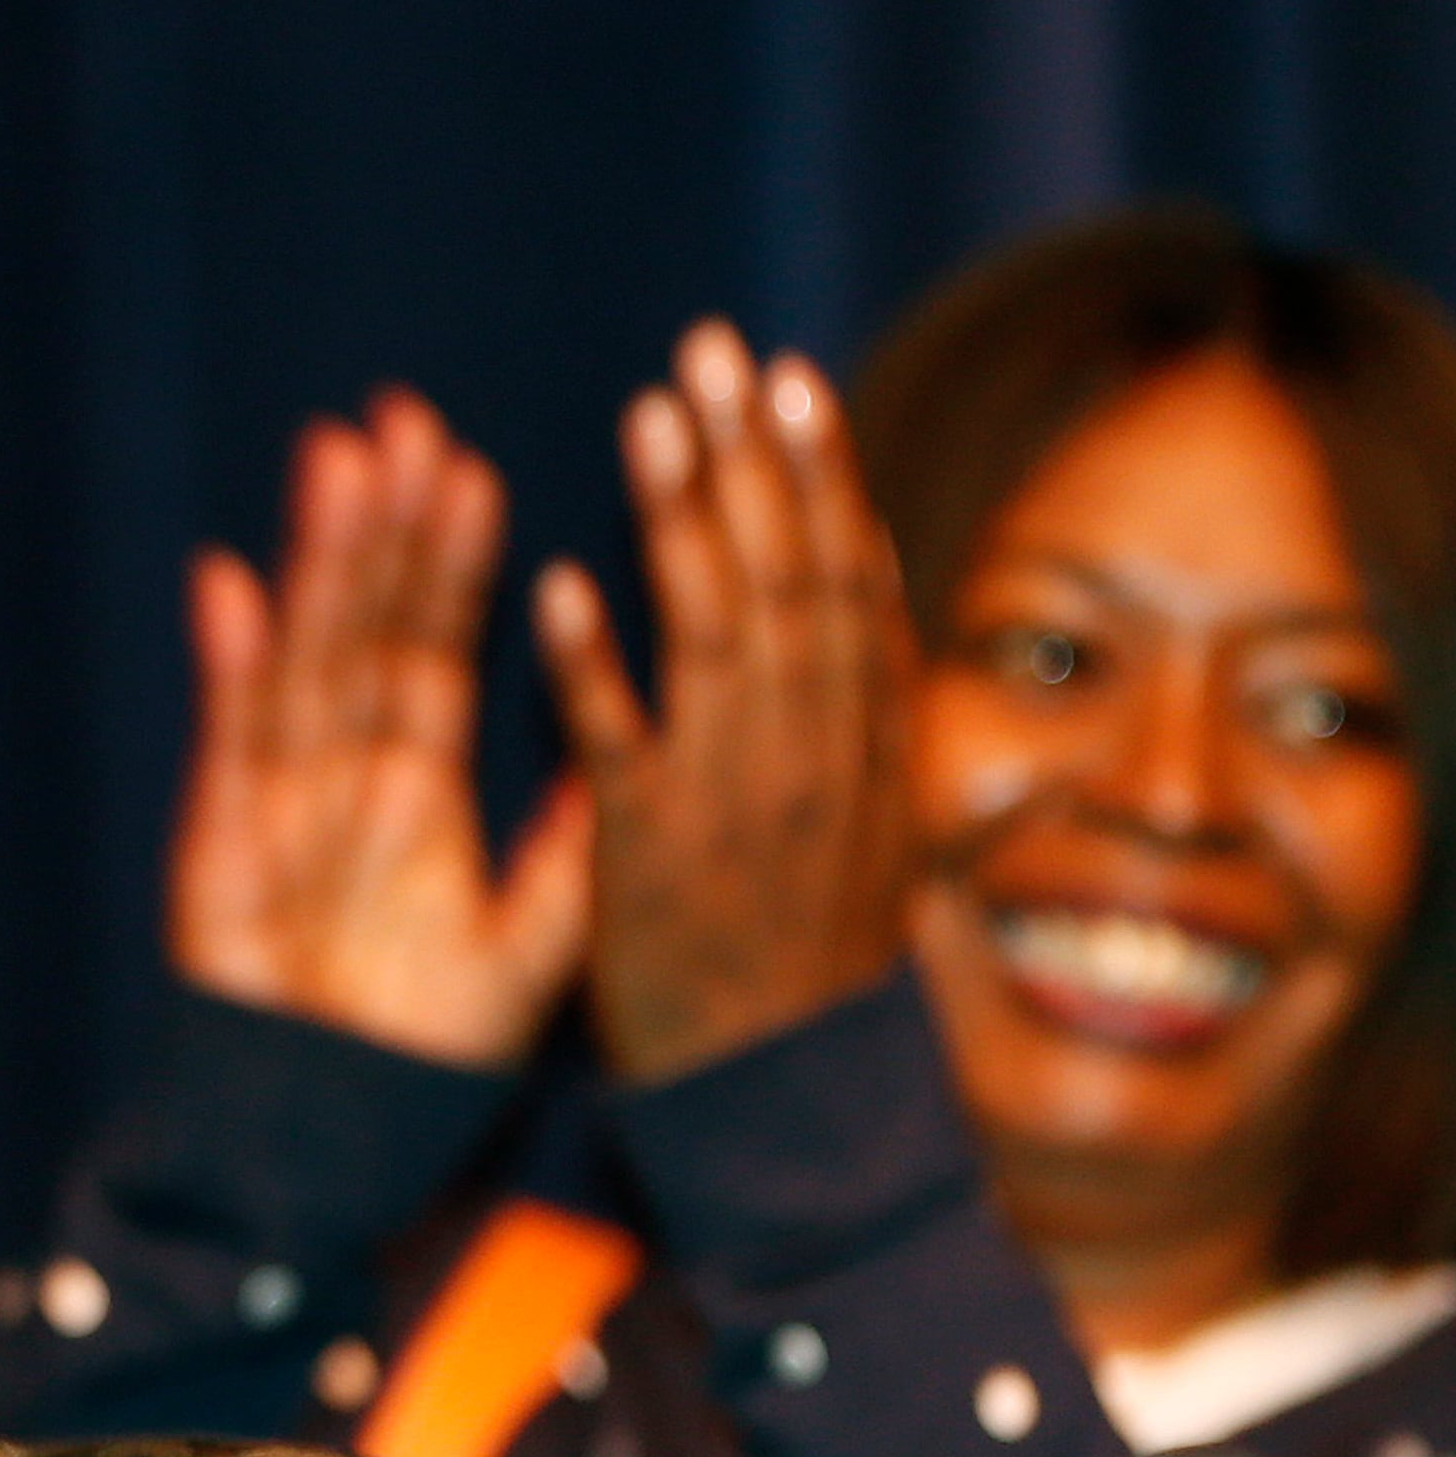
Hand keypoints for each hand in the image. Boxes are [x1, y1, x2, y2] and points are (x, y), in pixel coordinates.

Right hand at [168, 387, 593, 1071]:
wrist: (327, 1140)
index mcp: (417, 788)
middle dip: (381, 526)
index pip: (437, 648)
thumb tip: (625, 754)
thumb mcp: (529, 947)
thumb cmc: (422, 1054)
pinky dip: (231, 667)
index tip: (471, 467)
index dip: (450, 560)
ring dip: (316, 561)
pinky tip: (233, 584)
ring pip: (302, 657)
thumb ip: (572, 852)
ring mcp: (276, 802)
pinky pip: (231, 743)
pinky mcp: (221, 845)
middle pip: (365, 627)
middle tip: (401, 419)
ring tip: (335, 460)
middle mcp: (343, 776)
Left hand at [538, 321, 914, 1086]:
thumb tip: (896, 612)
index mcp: (871, 751)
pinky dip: (591, 667)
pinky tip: (558, 587)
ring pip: (713, 637)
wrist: (781, 1108)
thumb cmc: (817, 976)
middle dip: (752, 458)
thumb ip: (886, 733)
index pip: (850, 585)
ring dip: (681, 520)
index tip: (791, 379)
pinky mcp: (648, 860)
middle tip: (712, 348)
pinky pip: (616, 749)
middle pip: (787, 580)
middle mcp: (817, 761)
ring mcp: (734, 806)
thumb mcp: (888, 848)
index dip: (820, 477)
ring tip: (651, 414)